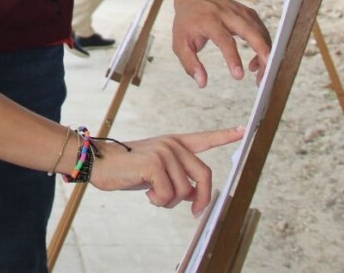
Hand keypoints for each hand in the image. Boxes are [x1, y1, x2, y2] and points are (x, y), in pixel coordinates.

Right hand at [90, 127, 244, 215]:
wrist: (100, 163)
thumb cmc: (129, 170)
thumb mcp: (158, 174)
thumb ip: (178, 180)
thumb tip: (195, 196)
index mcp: (175, 143)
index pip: (205, 139)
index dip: (225, 135)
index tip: (243, 129)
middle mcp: (173, 145)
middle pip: (204, 175)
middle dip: (201, 199)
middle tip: (194, 212)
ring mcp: (164, 152)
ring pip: (183, 191)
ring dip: (169, 202)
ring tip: (153, 194)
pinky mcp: (154, 163)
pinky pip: (168, 195)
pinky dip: (158, 201)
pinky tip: (146, 192)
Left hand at [172, 0, 270, 86]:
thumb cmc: (188, 22)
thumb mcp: (180, 43)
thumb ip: (190, 64)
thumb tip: (202, 83)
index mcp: (209, 20)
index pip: (225, 40)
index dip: (233, 58)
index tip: (239, 76)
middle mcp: (227, 14)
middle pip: (251, 31)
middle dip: (262, 53)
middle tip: (264, 76)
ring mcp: (240, 11)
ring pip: (260, 31)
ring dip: (265, 53)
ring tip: (259, 73)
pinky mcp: (248, 13)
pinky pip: (262, 30)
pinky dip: (264, 46)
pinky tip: (257, 60)